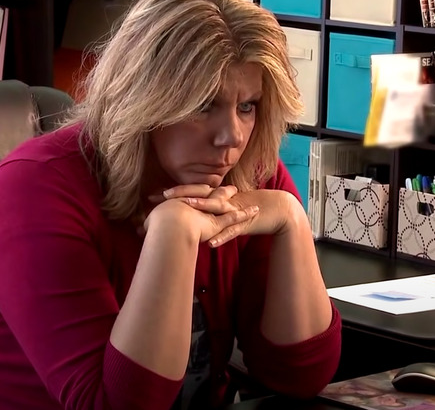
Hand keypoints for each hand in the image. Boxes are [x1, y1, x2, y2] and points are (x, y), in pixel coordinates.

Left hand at [158, 185, 300, 246]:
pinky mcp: (245, 223)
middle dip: (181, 194)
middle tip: (161, 196)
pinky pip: (231, 232)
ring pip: (216, 209)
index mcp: (219, 196)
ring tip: (184, 210)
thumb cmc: (250, 210)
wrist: (279, 209)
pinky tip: (211, 244)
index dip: (176, 191)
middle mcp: (225, 200)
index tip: (155, 193)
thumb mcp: (227, 208)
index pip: (194, 190)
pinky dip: (221, 238)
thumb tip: (188, 215)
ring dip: (201, 208)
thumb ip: (210, 210)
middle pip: (201, 194)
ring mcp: (234, 211)